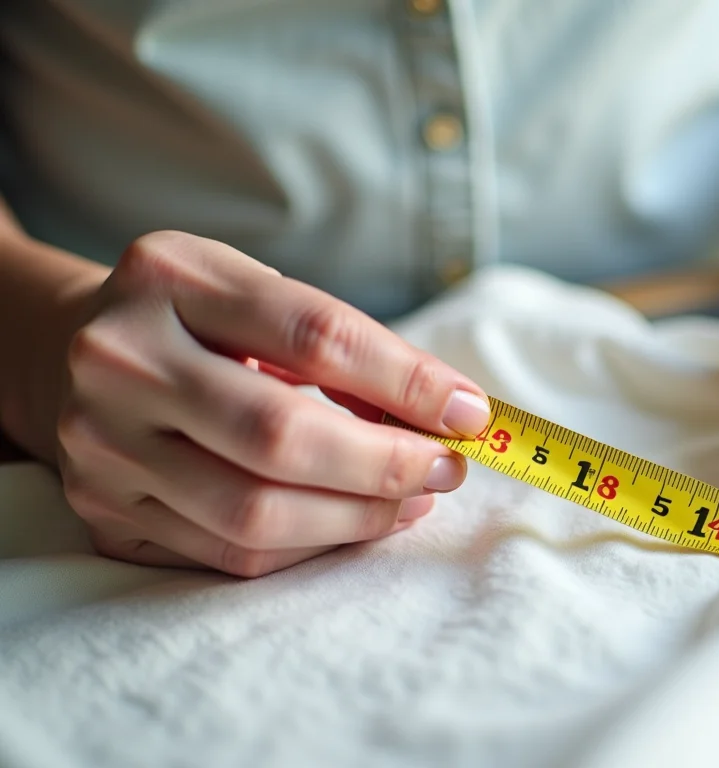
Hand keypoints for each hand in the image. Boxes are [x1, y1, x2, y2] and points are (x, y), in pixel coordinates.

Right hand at [52, 231, 489, 575]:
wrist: (67, 351)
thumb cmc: (197, 320)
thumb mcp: (258, 294)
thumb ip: (345, 345)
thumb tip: (450, 413)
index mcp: (170, 276)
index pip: (313, 335)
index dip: (405, 381)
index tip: (469, 413)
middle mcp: (121, 360)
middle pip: (279, 436)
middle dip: (386, 464)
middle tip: (447, 468)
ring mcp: (102, 445)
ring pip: (255, 513)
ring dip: (359, 517)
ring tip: (414, 499)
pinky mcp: (104, 512)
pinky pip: (230, 553)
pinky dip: (312, 546)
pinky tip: (357, 522)